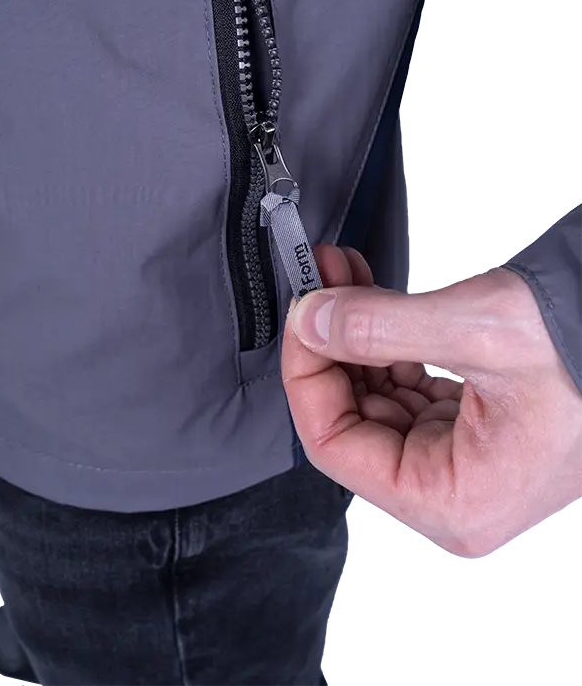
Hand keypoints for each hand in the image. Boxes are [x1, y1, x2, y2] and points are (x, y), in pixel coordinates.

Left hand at [281, 244, 581, 557]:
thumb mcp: (477, 330)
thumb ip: (381, 327)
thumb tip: (315, 322)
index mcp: (452, 499)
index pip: (336, 446)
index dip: (307, 375)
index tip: (301, 319)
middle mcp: (452, 489)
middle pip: (351, 418)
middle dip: (329, 343)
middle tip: (316, 286)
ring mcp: (459, 456)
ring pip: (372, 396)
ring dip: (351, 333)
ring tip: (339, 277)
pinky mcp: (466, 424)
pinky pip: (402, 384)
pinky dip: (381, 338)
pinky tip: (368, 297)